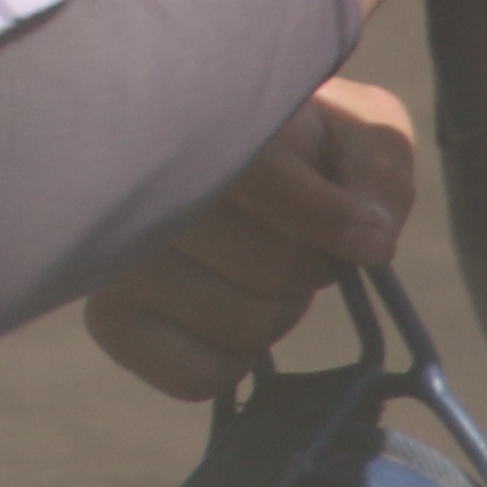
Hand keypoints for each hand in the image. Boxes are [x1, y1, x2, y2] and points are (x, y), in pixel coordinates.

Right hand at [82, 79, 421, 398]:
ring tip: (253, 269)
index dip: (324, 216)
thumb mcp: (355, 130)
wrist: (222, 162)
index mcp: (200, 110)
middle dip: (307, 265)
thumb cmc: (300, 144)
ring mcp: (117, 253)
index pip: (259, 175)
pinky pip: (200, 375)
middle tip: (291, 238)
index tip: (367, 240)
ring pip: (243, 325)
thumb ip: (377, 171)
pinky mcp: (109, 318)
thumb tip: (369, 242)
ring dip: (275, 311)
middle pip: (272, 267)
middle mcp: (138, 178)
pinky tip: (219, 311)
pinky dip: (233, 359)